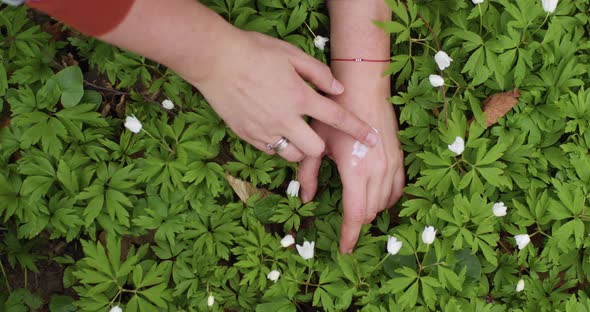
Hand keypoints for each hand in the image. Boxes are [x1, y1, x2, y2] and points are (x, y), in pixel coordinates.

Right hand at [178, 29, 378, 161]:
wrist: (215, 60)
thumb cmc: (254, 51)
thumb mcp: (291, 54)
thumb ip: (318, 73)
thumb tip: (337, 89)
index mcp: (300, 96)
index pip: (338, 118)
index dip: (358, 131)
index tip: (373, 140)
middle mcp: (285, 118)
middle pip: (315, 149)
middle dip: (320, 145)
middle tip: (314, 132)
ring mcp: (265, 130)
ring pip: (293, 155)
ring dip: (299, 148)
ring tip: (293, 132)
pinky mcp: (247, 135)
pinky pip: (270, 150)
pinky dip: (277, 144)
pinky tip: (272, 128)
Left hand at [298, 93, 404, 253]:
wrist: (363, 89)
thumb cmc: (335, 114)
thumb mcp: (317, 144)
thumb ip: (309, 174)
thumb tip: (306, 198)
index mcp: (355, 171)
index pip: (355, 214)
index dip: (349, 234)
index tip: (344, 248)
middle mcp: (377, 171)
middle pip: (370, 212)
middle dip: (357, 222)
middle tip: (345, 225)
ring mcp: (391, 165)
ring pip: (385, 203)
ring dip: (371, 211)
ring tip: (357, 210)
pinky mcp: (399, 158)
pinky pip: (398, 189)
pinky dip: (387, 199)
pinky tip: (376, 197)